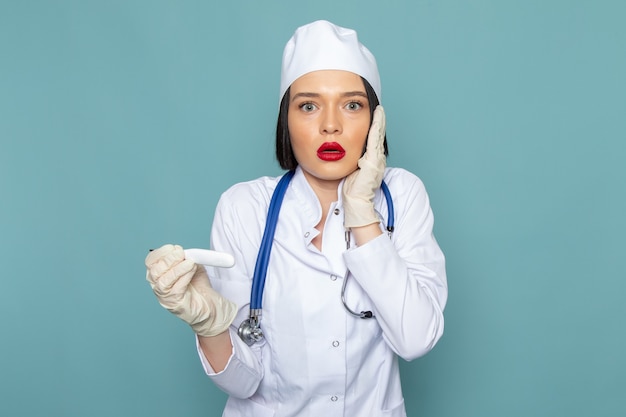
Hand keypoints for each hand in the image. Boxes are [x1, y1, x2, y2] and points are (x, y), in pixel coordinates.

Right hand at [145, 244, 236, 336]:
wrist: (211, 305)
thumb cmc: (198, 286)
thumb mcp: (192, 265)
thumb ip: (186, 257)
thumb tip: (183, 252)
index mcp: (159, 274)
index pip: (150, 262)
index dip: (161, 253)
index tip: (175, 248)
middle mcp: (158, 286)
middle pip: (154, 272)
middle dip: (168, 260)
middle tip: (181, 253)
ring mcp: (165, 297)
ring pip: (162, 281)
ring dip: (176, 268)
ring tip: (190, 262)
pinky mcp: (175, 304)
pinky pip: (175, 289)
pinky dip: (184, 276)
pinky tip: (191, 270)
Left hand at [343, 105, 386, 228]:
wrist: (355, 203)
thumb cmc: (351, 191)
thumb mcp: (351, 173)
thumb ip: (351, 163)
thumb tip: (344, 156)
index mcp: (372, 162)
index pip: (373, 141)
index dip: (374, 129)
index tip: (372, 117)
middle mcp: (377, 160)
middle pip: (377, 136)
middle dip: (378, 122)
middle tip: (378, 109)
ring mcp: (377, 160)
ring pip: (377, 136)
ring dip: (378, 122)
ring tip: (378, 110)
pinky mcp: (374, 161)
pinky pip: (375, 140)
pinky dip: (376, 127)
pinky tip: (376, 117)